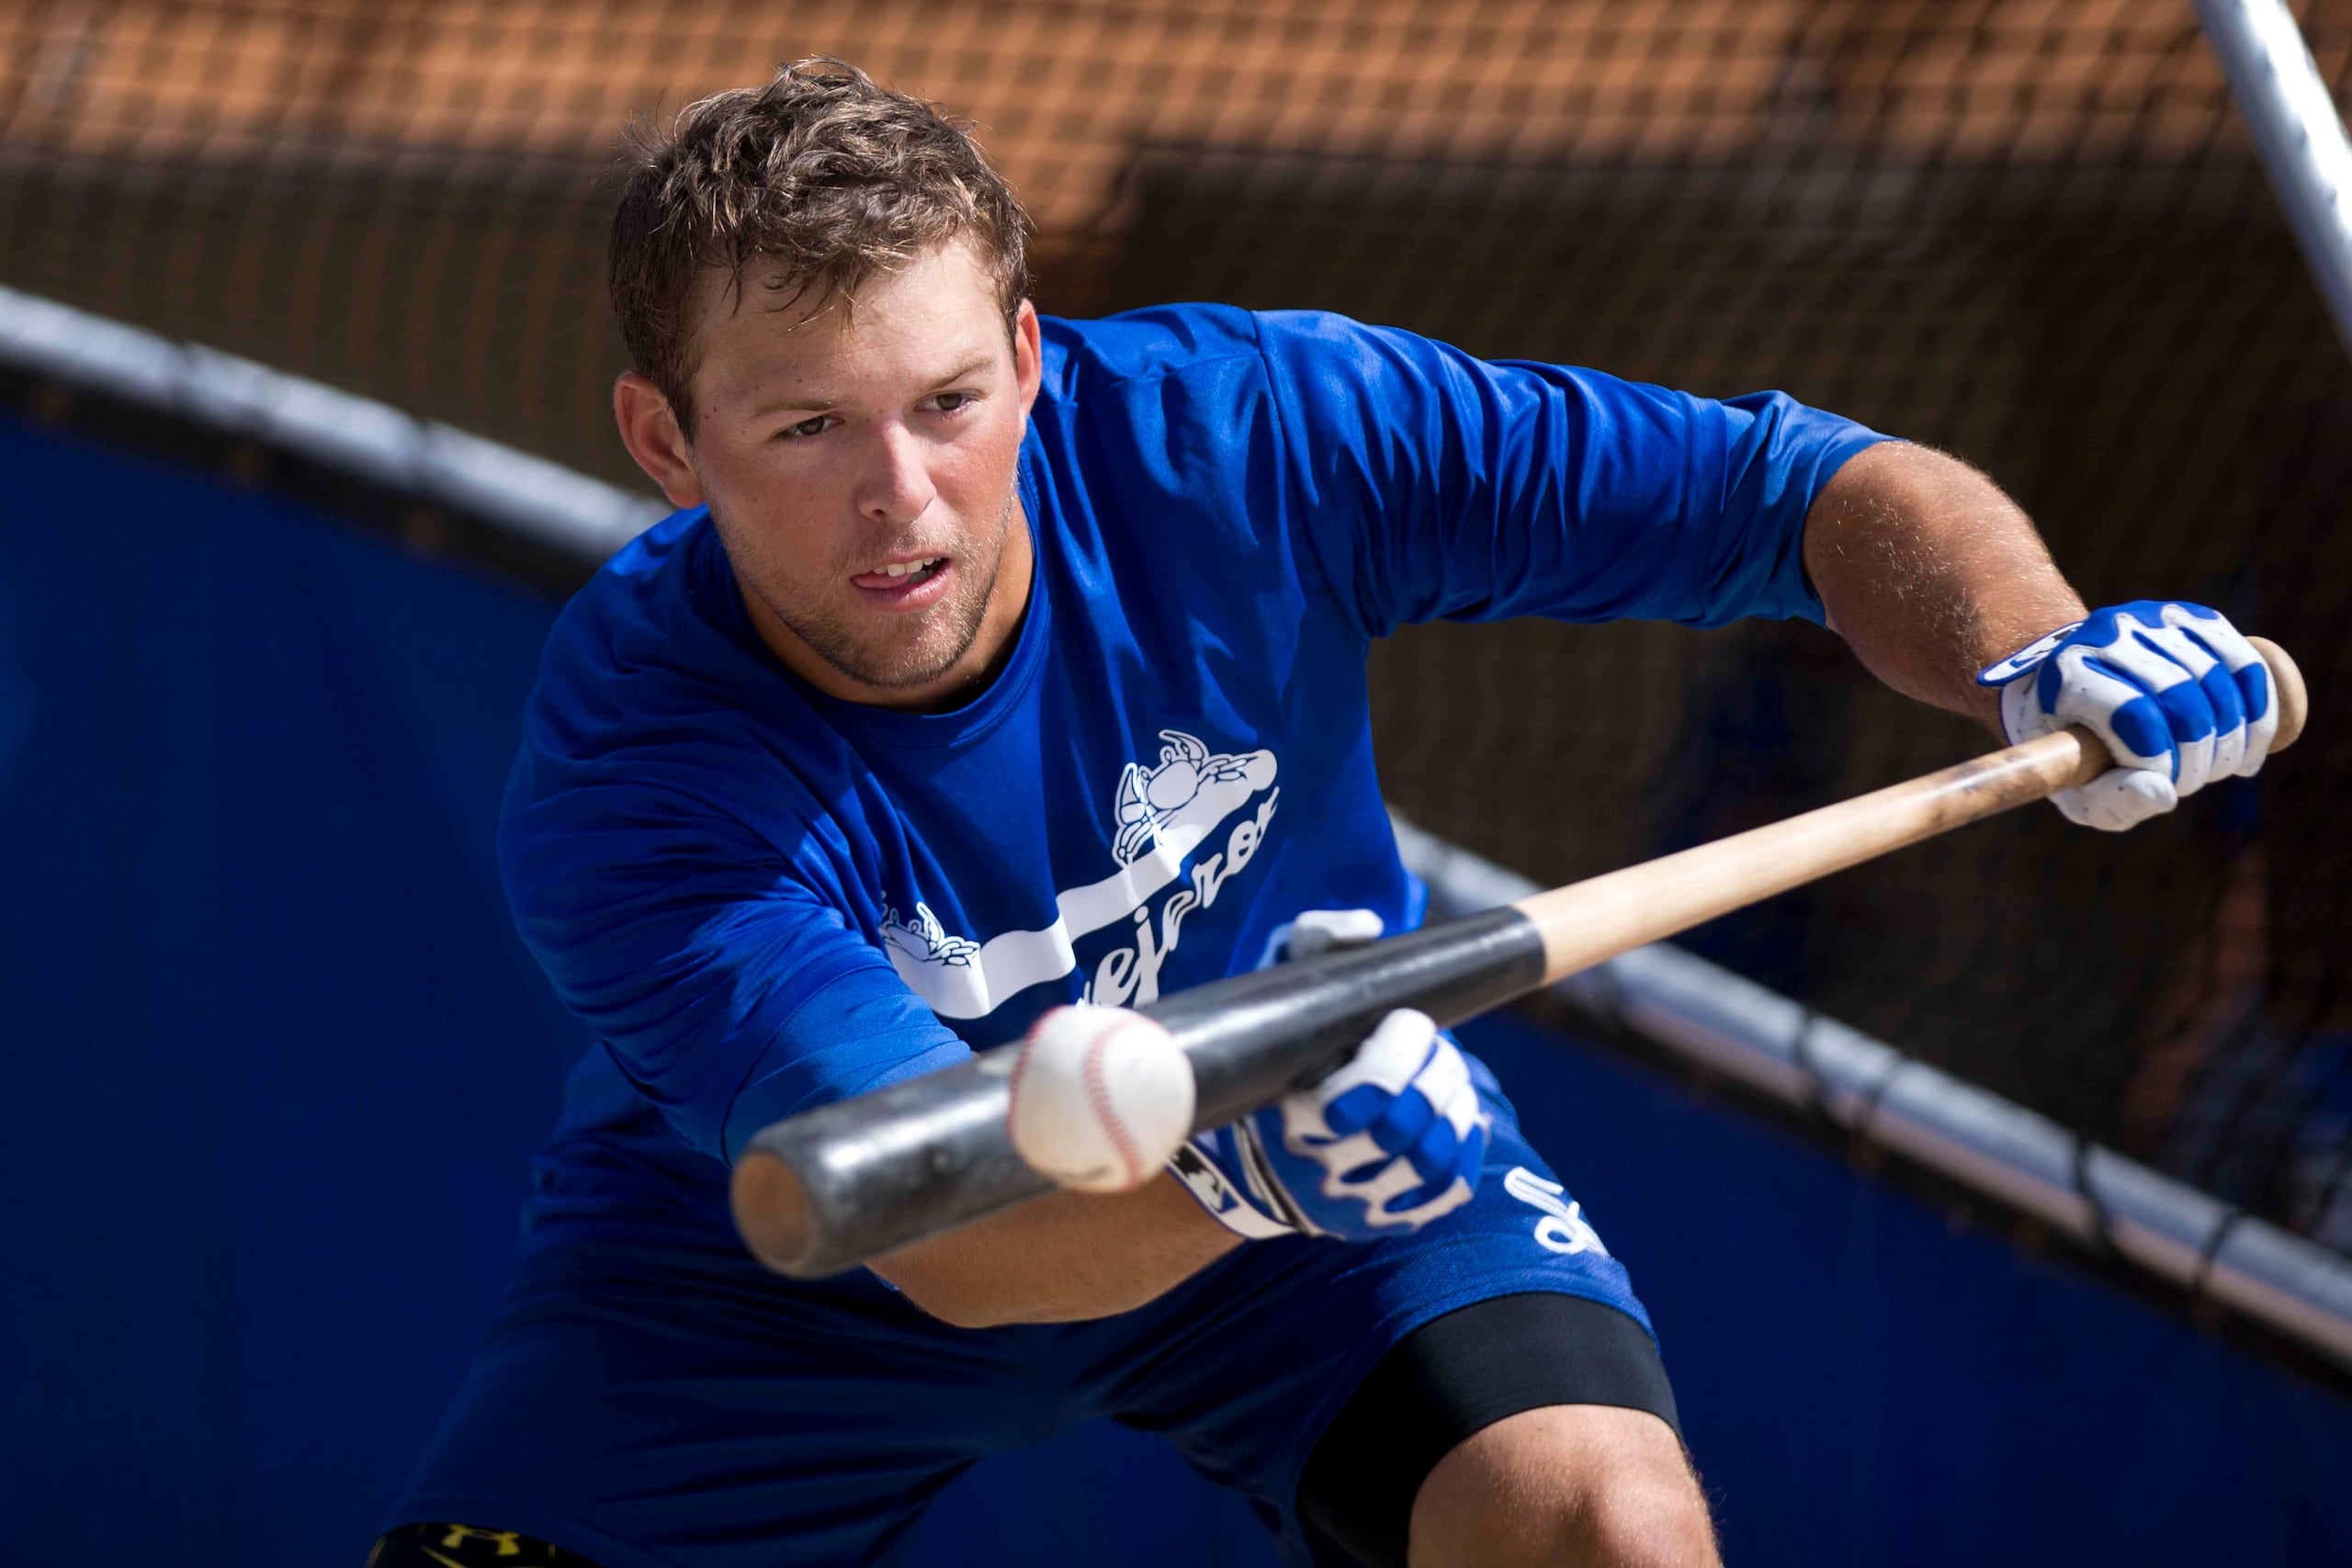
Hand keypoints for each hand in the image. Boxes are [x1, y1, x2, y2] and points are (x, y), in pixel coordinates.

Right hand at [1168, 911, 1490, 1240]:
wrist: (1259, 1147)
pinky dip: (1465, 1146)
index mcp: (1289, 1116)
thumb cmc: (1282, 1046)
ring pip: (1430, 1160)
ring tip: (1448, 1073)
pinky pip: (1447, 1191)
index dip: (1400, 1057)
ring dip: (1454, 1106)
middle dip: (1435, 1074)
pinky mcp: (1384, 1218)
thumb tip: (1368, 929)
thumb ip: (1316, 939)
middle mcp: (1319, 1171)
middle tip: (1437, 1044)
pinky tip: (1458, 1112)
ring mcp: (1354, 1203)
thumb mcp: (1280, 983)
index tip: (1409, 1019)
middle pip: (1403, 1130)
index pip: (1362, 1100)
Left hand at [1977, 601, 2278, 831]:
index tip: (2165, 782)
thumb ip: (2113, 801)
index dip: (2162, 760)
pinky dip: (2259, 711)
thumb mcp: (2079, 788)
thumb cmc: (2081, 748)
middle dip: (2201, 754)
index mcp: (2068, 675)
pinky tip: (2249, 744)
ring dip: (2232, 739)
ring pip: (2218, 681)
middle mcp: (2107, 634)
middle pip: (2181, 698)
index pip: (2132, 715)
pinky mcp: (2194, 617)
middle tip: (2193, 781)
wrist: (2081, 684)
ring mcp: (2152, 618)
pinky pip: (2245, 664)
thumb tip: (2164, 792)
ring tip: (2217, 767)